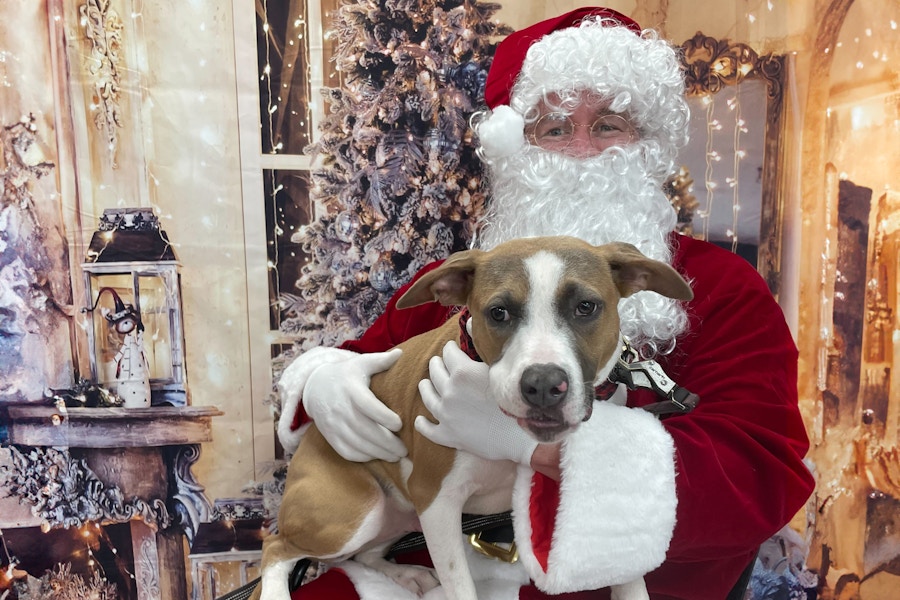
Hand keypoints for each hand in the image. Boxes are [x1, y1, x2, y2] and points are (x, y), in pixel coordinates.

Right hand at [303, 349, 406, 461]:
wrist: (315, 387)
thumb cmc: (346, 375)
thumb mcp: (360, 363)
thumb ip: (380, 360)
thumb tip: (401, 354)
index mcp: (350, 389)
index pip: (367, 406)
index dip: (384, 417)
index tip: (400, 424)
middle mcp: (340, 408)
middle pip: (365, 430)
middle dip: (387, 443)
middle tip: (404, 449)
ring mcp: (333, 424)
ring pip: (357, 444)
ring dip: (378, 453)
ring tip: (396, 455)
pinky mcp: (330, 436)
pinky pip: (347, 452)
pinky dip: (364, 457)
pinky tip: (378, 455)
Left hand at [415, 341, 537, 464]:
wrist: (522, 436)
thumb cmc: (516, 400)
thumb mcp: (500, 368)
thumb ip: (481, 347)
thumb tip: (469, 326)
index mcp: (462, 372)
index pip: (448, 353)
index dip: (451, 348)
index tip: (452, 348)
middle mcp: (449, 392)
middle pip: (435, 372)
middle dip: (437, 364)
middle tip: (439, 362)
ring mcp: (446, 415)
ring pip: (428, 396)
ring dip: (425, 387)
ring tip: (425, 384)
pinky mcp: (448, 435)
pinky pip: (429, 429)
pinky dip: (423, 424)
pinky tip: (420, 420)